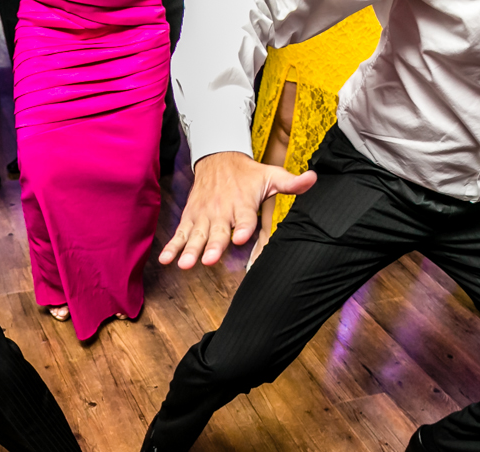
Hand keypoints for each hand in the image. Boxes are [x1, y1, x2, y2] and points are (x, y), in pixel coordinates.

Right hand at [160, 151, 316, 268]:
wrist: (218, 158)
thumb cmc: (248, 174)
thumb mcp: (271, 175)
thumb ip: (291, 183)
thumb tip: (313, 179)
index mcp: (242, 203)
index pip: (244, 217)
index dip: (243, 227)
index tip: (241, 237)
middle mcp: (221, 211)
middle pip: (217, 232)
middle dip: (213, 246)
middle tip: (209, 259)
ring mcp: (203, 216)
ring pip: (196, 236)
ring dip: (189, 250)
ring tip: (184, 264)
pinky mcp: (190, 219)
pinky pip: (180, 235)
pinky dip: (172, 247)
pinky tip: (166, 260)